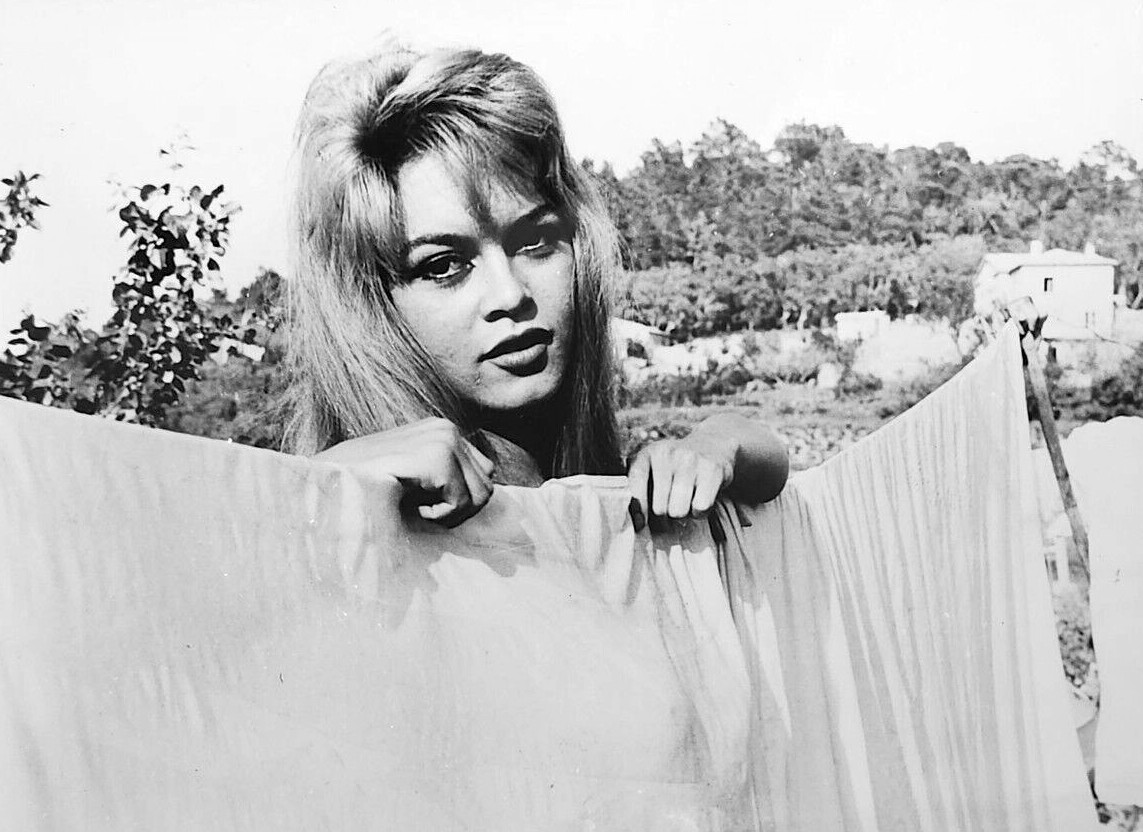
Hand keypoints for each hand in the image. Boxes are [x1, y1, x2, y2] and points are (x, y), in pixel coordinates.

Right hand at [313, 418, 494, 526]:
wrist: (321, 491)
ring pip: (481, 496)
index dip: (459, 503)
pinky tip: (404, 503)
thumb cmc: (362, 495)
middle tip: (415, 508)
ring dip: (447, 514)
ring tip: (409, 504)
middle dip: (457, 511)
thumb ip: (445, 485)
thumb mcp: (411, 485)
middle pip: (487, 487)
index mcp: (441, 432)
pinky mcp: (437, 455)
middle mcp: (445, 428)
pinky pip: (463, 502)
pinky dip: (438, 517)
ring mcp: (442, 437)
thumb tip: (487, 504)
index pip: (485, 476)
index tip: (422, 506)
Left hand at [626, 432, 736, 531]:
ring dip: (683, 514)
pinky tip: (700, 499)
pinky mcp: (712, 470)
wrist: (713, 444)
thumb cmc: (678, 466)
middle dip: (666, 514)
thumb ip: (640, 488)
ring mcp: (690, 460)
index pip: (636, 482)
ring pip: (678, 510)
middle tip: (673, 504)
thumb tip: (638, 521)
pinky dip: (700, 512)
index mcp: (649, 452)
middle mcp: (668, 453)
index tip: (641, 524)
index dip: (638, 508)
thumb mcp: (654, 467)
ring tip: (686, 500)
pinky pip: (700, 507)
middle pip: (659, 507)